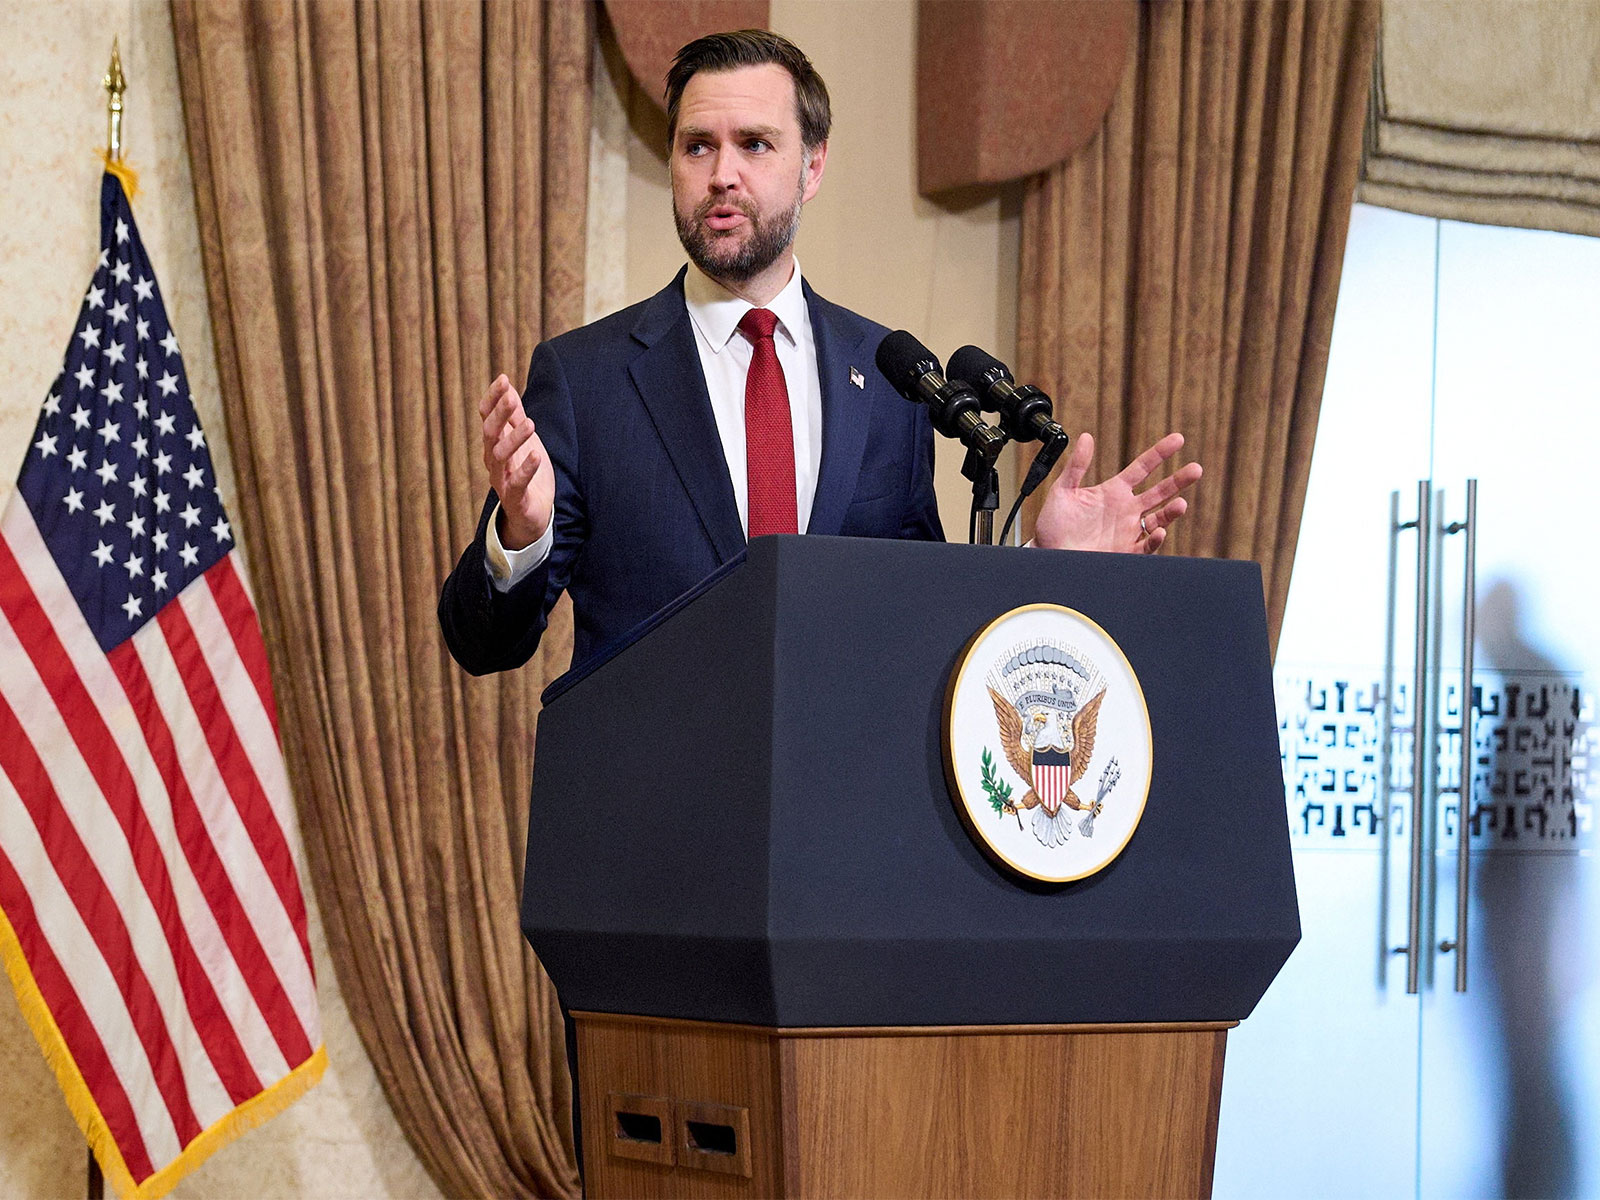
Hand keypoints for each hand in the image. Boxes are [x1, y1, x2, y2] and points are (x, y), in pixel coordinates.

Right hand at [479, 373, 553, 549]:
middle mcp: (493, 459)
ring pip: (500, 456)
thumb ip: (514, 415)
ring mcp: (502, 479)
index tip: (503, 379)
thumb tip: (507, 386)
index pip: (486, 416)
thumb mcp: (522, 439)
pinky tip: (535, 455)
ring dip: (514, 438)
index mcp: (494, 443)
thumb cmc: (526, 472)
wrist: (532, 514)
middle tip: (510, 397)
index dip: (492, 398)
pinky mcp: (515, 497)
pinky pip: (517, 482)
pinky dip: (526, 469)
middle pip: (490, 433)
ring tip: (530, 424)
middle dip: (499, 414)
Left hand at [1032, 432, 1200, 553]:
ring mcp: (1128, 530)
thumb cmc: (1053, 524)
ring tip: (1181, 504)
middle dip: (1179, 481)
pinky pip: (1146, 544)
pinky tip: (1158, 531)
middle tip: (1196, 469)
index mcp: (1114, 491)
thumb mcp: (1063, 490)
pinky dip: (1154, 538)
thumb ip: (1076, 465)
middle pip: (1160, 491)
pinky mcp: (1126, 551)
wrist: (1048, 554)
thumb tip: (1086, 437)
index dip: (1160, 453)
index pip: (1143, 467)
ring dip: (1171, 511)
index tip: (1178, 439)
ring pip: (1159, 518)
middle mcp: (1125, 509)